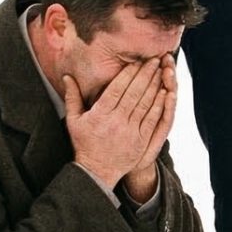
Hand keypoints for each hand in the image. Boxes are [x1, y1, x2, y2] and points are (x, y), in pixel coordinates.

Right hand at [62, 55, 176, 193]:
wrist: (97, 171)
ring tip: (161, 71)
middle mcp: (116, 121)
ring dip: (154, 86)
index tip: (138, 61)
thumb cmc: (84, 144)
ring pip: (145, 103)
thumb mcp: (73, 120)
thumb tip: (67, 77)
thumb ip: (72, 97)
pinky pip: (151, 119)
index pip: (117, 88)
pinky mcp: (140, 140)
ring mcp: (129, 131)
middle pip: (134, 93)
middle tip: (154, 60)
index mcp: (100, 114)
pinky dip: (159, 105)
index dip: (129, 73)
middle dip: (146, 74)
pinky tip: (164, 93)